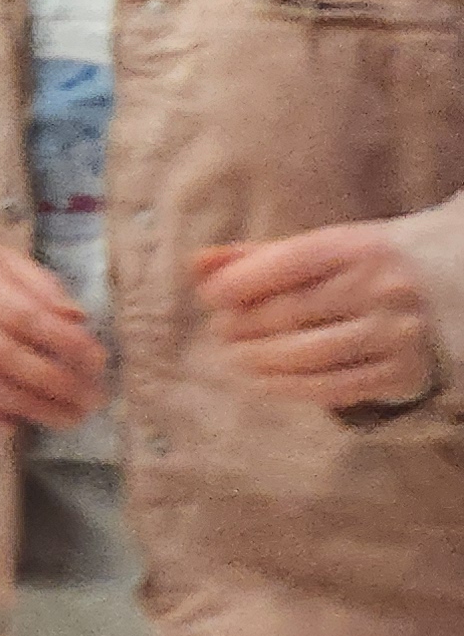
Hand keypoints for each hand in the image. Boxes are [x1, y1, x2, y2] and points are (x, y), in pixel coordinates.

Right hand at [0, 226, 107, 430]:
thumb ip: (40, 285)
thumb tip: (79, 320)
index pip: (24, 315)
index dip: (65, 343)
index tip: (98, 362)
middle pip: (3, 355)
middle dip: (55, 383)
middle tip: (91, 400)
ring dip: (26, 406)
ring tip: (66, 418)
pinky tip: (6, 426)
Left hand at [198, 222, 444, 411]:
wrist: (458, 284)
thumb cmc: (372, 264)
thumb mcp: (326, 247)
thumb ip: (260, 256)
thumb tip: (196, 265)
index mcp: (358, 248)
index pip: (285, 265)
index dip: (238, 284)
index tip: (210, 297)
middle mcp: (382, 290)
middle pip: (290, 313)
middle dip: (242, 325)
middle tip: (220, 330)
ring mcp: (397, 334)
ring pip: (308, 355)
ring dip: (258, 360)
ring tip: (234, 356)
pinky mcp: (404, 373)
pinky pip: (335, 388)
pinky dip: (288, 388)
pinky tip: (261, 382)